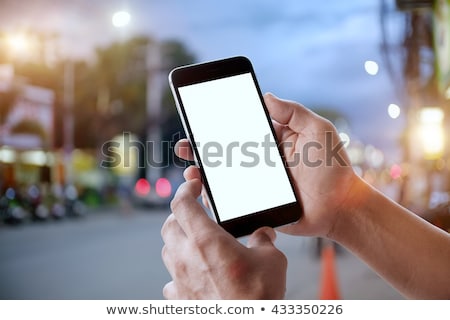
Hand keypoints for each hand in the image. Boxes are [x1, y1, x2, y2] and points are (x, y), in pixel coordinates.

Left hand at [161, 178, 286, 298]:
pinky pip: (171, 281)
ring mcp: (180, 279)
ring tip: (194, 243)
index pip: (181, 203)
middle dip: (179, 215)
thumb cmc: (258, 296)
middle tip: (194, 214)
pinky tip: (193, 276)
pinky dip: (178, 273)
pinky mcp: (180, 300)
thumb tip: (264, 234)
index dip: (185, 189)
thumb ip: (264, 240)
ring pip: (167, 251)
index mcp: (205, 239)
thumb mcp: (271, 259)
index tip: (193, 185)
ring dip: (177, 242)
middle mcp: (186, 256)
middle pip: (168, 225)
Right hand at [174, 93, 358, 237]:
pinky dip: (215, 196)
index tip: (200, 118)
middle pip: (225, 152)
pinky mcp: (257, 203)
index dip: (220, 124)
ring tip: (190, 169)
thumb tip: (266, 95)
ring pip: (224, 176)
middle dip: (202, 148)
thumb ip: (293, 112)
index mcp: (272, 141)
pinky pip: (232, 199)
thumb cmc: (333, 167)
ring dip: (203, 171)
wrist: (342, 207)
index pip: (241, 129)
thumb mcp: (318, 130)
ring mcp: (257, 183)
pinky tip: (204, 191)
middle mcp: (261, 161)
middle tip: (184, 145)